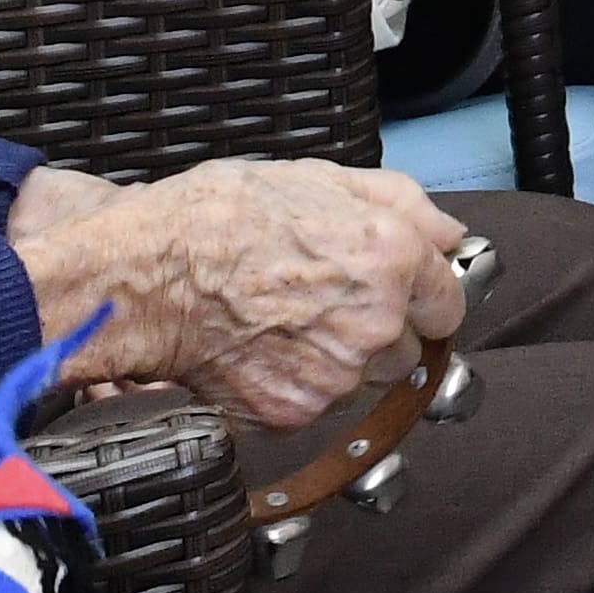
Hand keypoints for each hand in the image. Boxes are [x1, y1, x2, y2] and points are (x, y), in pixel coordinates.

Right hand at [10, 153, 470, 434]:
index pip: (448, 302)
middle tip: (321, 304)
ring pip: (360, 381)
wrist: (144, 276)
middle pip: (407, 349)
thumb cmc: (220, 218)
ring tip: (282, 324)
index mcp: (392, 257)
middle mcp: (375, 322)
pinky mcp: (293, 413)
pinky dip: (291, 386)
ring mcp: (335, 375)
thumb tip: (450, 233)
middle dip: (378, 332)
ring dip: (336, 362)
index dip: (422, 297)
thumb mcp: (318, 179)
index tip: (399, 296)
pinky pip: (312, 407)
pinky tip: (258, 350)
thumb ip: (402, 204)